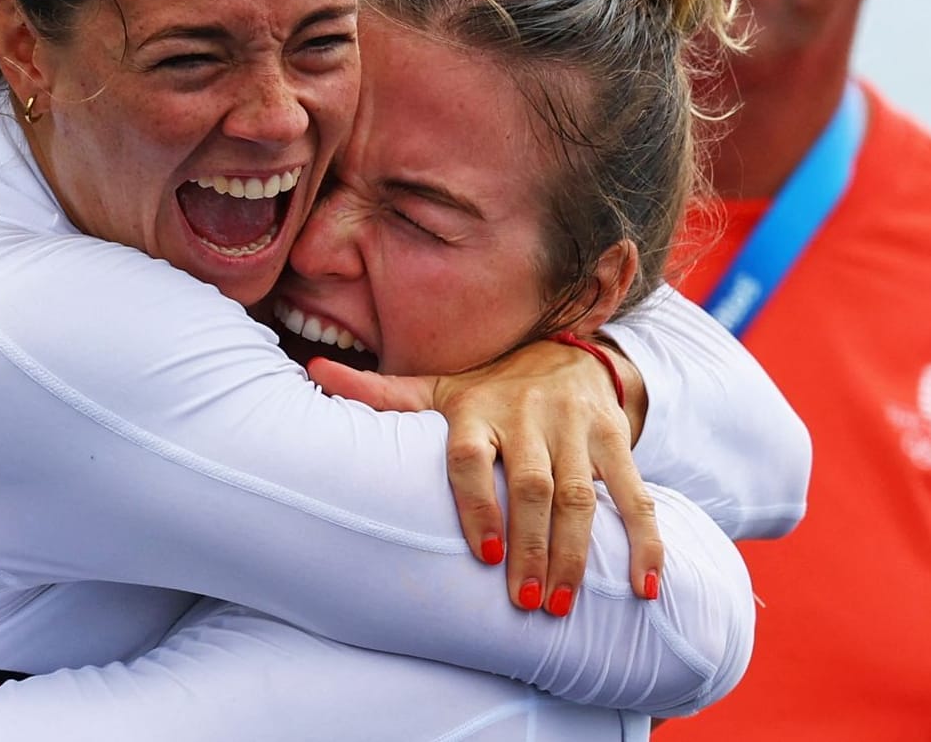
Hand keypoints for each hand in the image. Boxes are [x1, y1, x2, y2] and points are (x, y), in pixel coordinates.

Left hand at [308, 339, 661, 614]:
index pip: (470, 459)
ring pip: (581, 498)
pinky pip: (634, 494)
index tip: (485, 557)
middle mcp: (526, 415)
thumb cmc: (487, 389)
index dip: (477, 506)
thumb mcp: (435, 387)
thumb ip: (379, 392)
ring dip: (575, 556)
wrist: (566, 351)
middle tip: (524, 604)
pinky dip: (645, 541)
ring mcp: (574, 427)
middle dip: (529, 547)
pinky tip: (645, 587)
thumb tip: (312, 372)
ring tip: (561, 605)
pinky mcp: (615, 438)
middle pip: (530, 487)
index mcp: (475, 409)